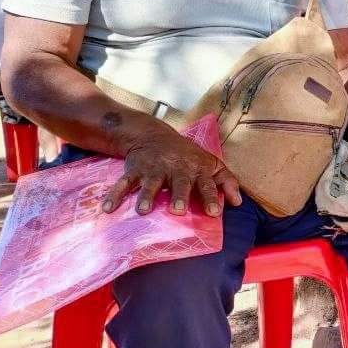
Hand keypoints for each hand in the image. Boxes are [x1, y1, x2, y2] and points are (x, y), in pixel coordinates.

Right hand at [103, 126, 241, 216]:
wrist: (154, 135)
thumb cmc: (189, 156)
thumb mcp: (211, 164)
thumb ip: (227, 182)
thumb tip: (239, 203)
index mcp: (196, 169)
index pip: (207, 183)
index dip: (211, 197)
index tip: (214, 213)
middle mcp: (176, 168)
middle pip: (179, 183)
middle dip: (179, 195)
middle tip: (178, 211)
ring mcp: (154, 168)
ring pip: (150, 183)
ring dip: (146, 196)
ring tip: (143, 211)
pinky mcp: (135, 169)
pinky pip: (123, 183)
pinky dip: (115, 195)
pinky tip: (108, 209)